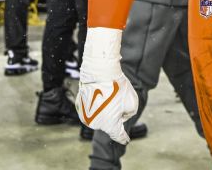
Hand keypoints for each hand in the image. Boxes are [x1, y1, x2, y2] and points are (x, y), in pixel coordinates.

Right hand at [77, 28, 138, 143]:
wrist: (99, 72)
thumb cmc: (117, 87)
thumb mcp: (132, 103)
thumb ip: (129, 114)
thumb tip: (120, 115)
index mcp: (109, 126)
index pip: (118, 135)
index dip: (123, 137)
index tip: (126, 140)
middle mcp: (95, 124)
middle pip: (109, 123)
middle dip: (114, 114)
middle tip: (116, 99)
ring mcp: (85, 116)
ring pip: (99, 115)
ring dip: (104, 108)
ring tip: (107, 94)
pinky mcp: (79, 107)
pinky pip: (91, 108)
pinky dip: (95, 103)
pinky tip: (98, 93)